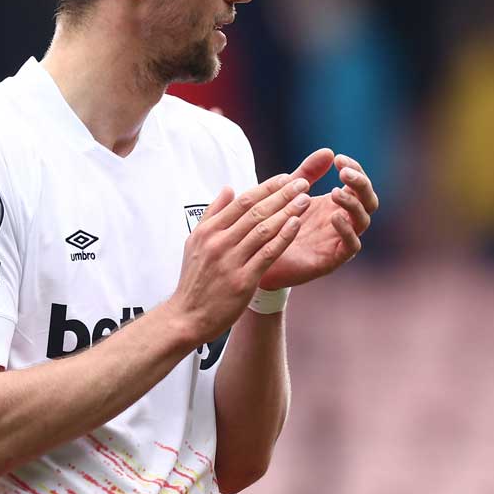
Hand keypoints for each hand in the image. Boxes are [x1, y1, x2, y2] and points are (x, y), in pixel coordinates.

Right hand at [168, 174, 311, 341]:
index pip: (241, 202)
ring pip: (263, 229)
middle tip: (302, 182)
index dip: (266, 188)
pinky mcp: (243, 280)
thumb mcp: (195, 242)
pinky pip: (267, 253)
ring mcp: (230, 261)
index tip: (285, 177)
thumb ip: (212, 214)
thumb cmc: (194, 280)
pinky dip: (283, 237)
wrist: (187, 316)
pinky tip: (297, 224)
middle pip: (255, 211)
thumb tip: (228, 189)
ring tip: (305, 199)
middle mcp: (218, 242)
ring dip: (287, 211)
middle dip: (282, 194)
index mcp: (207, 231)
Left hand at [258, 150, 378, 289]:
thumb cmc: (276, 225)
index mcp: (337, 204)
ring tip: (335, 192)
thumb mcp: (290, 195)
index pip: (358, 184)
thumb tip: (328, 151)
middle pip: (368, 200)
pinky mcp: (333, 259)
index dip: (354, 170)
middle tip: (344, 173)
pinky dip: (347, 231)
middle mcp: (343, 221)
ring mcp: (339, 240)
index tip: (338, 159)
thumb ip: (307, 174)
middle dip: (360, 184)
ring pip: (362, 221)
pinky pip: (351, 246)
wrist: (257, 257)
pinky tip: (335, 217)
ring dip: (352, 204)